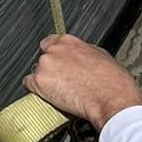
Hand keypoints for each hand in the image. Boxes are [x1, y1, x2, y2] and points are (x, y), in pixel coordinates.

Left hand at [24, 33, 141, 131]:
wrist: (112, 99)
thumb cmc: (113, 82)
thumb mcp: (102, 56)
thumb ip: (83, 53)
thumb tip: (79, 56)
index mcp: (69, 42)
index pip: (50, 43)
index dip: (55, 56)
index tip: (58, 64)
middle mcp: (55, 50)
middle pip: (44, 59)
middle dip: (51, 70)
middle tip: (63, 82)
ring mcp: (46, 65)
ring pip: (37, 72)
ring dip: (45, 81)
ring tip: (61, 92)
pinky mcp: (39, 82)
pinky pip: (29, 85)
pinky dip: (36, 91)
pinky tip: (49, 97)